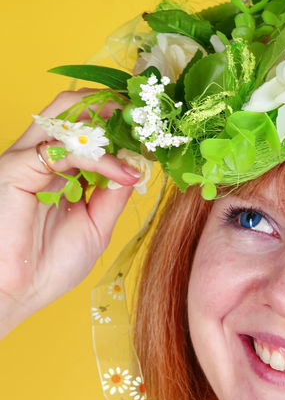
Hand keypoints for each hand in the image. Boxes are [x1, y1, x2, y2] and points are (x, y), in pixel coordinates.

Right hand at [0, 90, 141, 335]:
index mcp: (59, 169)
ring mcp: (29, 158)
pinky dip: (101, 158)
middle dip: (112, 108)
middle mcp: (43, 157)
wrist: (17, 292)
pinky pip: (65, 149)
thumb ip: (113, 194)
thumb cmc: (50, 265)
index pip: (89, 129)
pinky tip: (124, 172)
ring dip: (107, 119)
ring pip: (67, 114)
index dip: (121, 127)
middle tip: (145, 118)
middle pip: (74, 108)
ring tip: (137, 133)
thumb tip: (136, 166)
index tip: (152, 133)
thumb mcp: (96, 225)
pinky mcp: (18, 167)